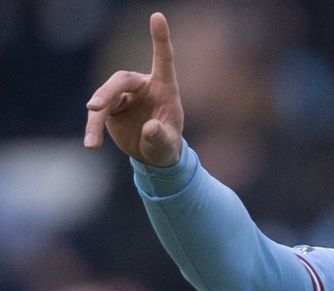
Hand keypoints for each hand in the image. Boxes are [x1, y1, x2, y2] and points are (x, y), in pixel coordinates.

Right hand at [84, 13, 182, 166]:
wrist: (153, 157)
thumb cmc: (166, 146)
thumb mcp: (167, 146)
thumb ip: (160, 136)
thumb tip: (150, 127)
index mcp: (165, 88)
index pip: (163, 59)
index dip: (160, 38)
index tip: (157, 16)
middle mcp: (143, 87)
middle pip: (121, 79)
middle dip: (106, 92)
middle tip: (94, 108)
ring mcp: (124, 96)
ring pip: (105, 96)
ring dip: (96, 116)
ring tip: (92, 142)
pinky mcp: (110, 107)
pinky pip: (98, 114)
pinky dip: (93, 128)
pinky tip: (91, 144)